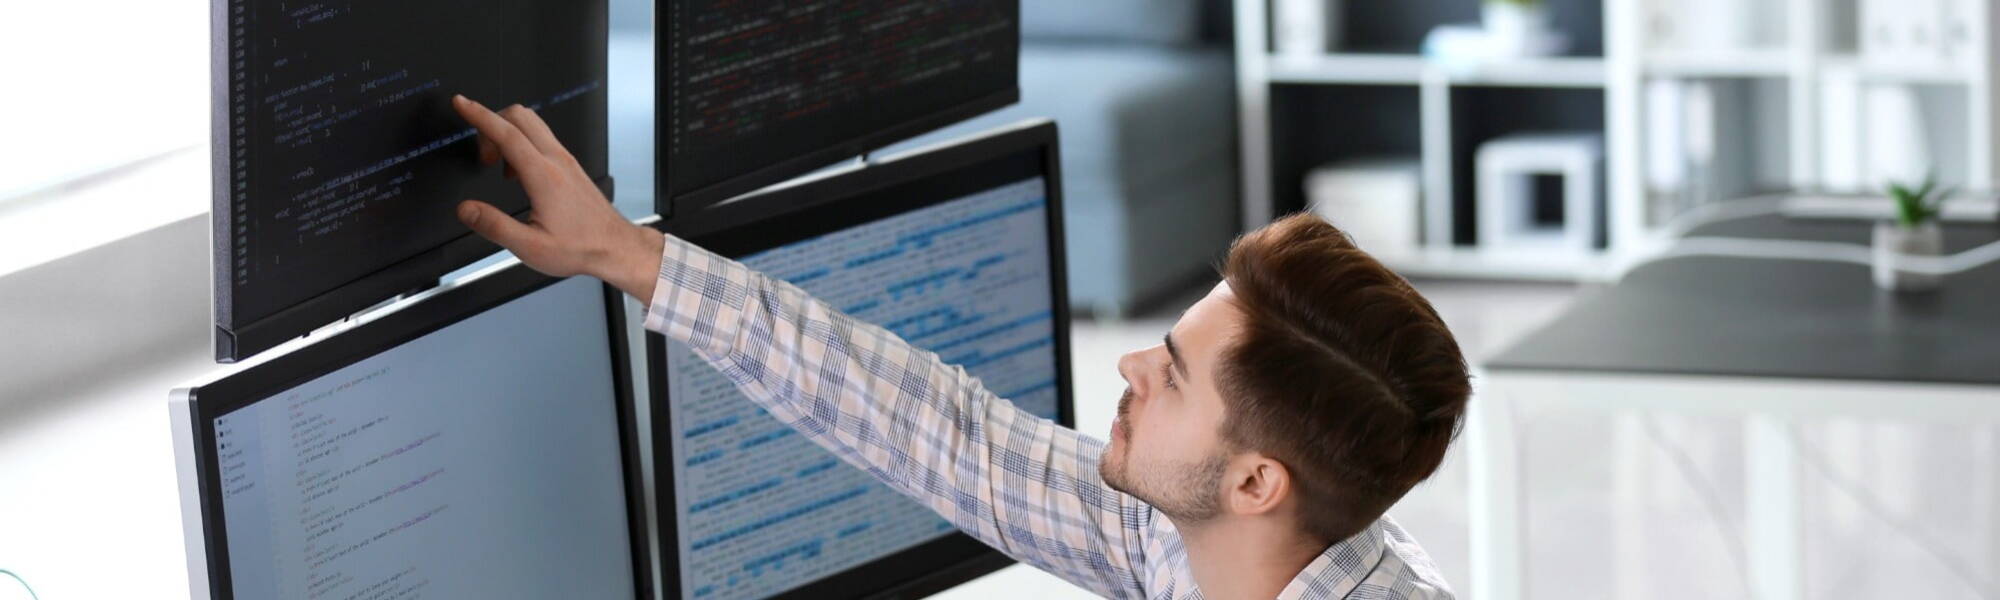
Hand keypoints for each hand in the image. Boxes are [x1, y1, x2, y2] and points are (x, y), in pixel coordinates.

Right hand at [451, 94, 663, 300]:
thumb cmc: (581, 248)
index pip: (506, 133)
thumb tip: (466, 209)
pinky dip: (522, 142)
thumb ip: (494, 226)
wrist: (616, 248)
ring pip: (532, 124)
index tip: (461, 103)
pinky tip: (517, 173)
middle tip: (481, 153)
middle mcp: (557, 161)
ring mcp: (566, 161)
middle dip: (491, 122)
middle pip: (519, 117)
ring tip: (496, 164)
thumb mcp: (531, 247)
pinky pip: (542, 138)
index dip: (479, 115)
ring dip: (507, 132)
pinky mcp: (570, 166)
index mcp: (544, 177)